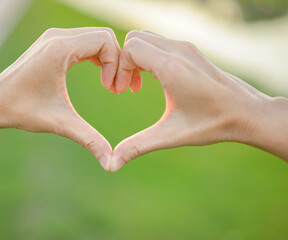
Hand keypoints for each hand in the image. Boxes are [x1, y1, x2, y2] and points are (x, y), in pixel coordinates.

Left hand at [0, 27, 120, 170]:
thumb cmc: (22, 110)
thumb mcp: (60, 123)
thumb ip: (89, 139)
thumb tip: (111, 164)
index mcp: (60, 49)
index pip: (105, 41)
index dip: (117, 64)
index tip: (113, 90)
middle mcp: (57, 37)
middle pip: (104, 36)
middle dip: (117, 61)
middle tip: (115, 89)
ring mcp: (53, 37)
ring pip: (96, 37)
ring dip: (108, 59)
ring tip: (109, 85)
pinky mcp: (52, 43)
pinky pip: (84, 41)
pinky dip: (97, 56)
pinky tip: (99, 77)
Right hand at [110, 30, 285, 171]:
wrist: (247, 112)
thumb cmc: (212, 123)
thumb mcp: (172, 135)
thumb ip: (138, 146)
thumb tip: (112, 164)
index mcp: (171, 67)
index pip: (130, 47)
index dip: (120, 68)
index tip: (122, 91)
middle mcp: (178, 51)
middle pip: (135, 38)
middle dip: (124, 62)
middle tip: (126, 88)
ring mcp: (186, 48)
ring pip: (146, 38)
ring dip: (135, 59)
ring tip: (137, 85)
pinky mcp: (190, 51)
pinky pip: (159, 43)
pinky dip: (148, 57)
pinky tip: (153, 80)